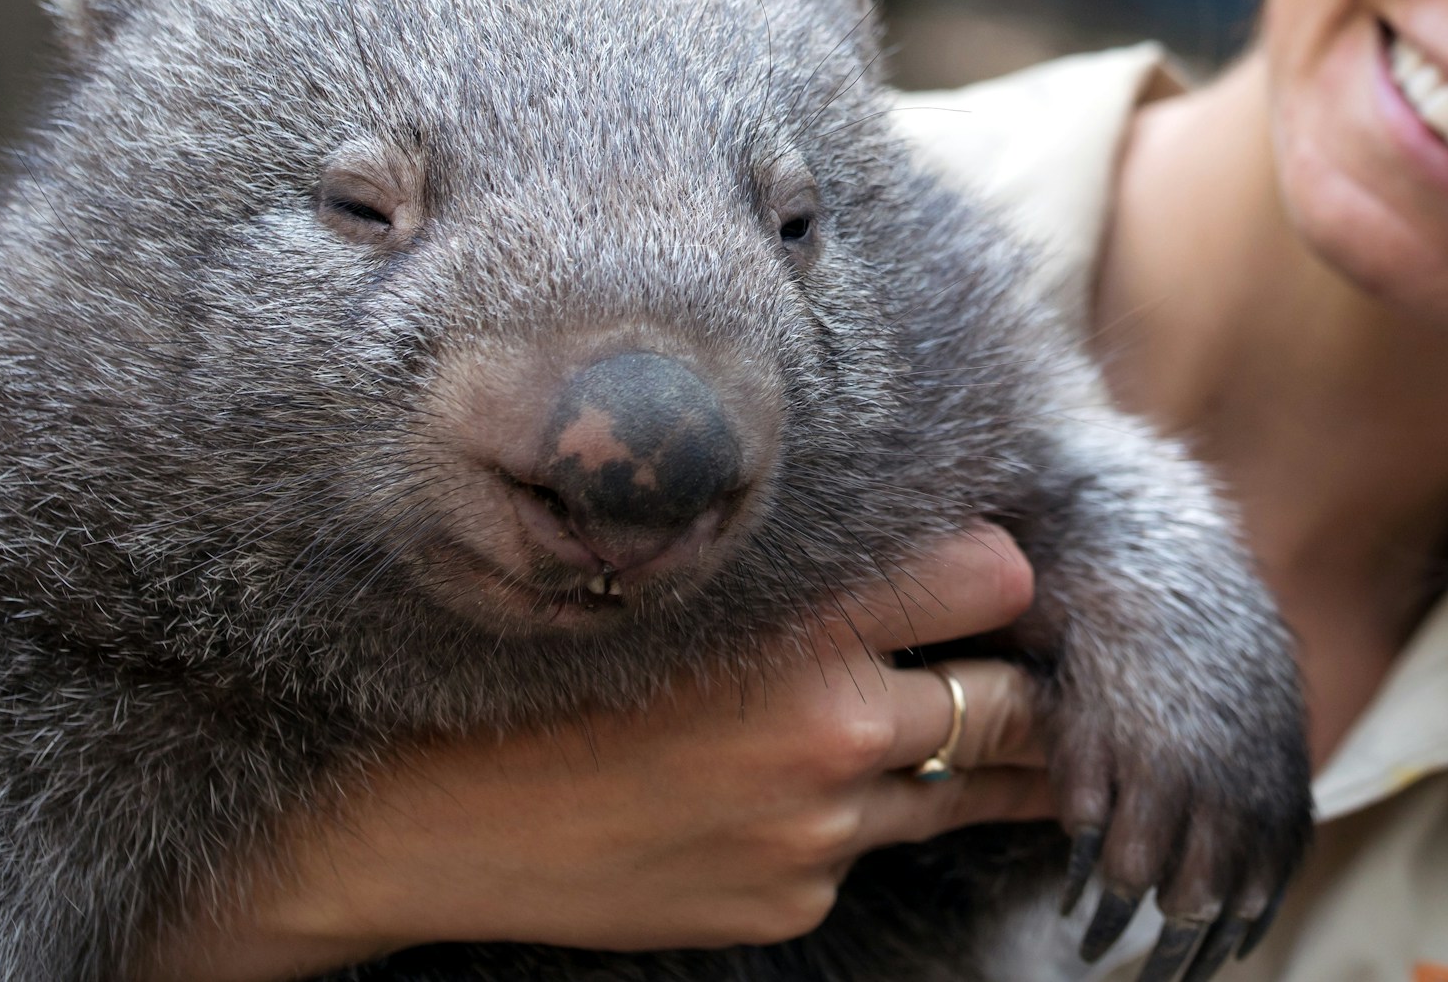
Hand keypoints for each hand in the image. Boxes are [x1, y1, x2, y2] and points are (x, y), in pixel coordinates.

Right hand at [145, 525, 1051, 981]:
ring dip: (979, 758)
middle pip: (1014, 702)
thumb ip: (804, 568)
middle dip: (1027, 681)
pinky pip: (864, 852)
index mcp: (802, 622)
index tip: (995, 573)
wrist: (417, 822)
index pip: (997, 575)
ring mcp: (816, 832)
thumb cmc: (536, 670)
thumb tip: (927, 545)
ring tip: (996, 732)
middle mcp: (830, 729)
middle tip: (1029, 662)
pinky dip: (849, 821)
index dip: (1003, 572)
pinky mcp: (790, 902)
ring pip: (963, 787)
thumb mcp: (677, 583)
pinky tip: (778, 793)